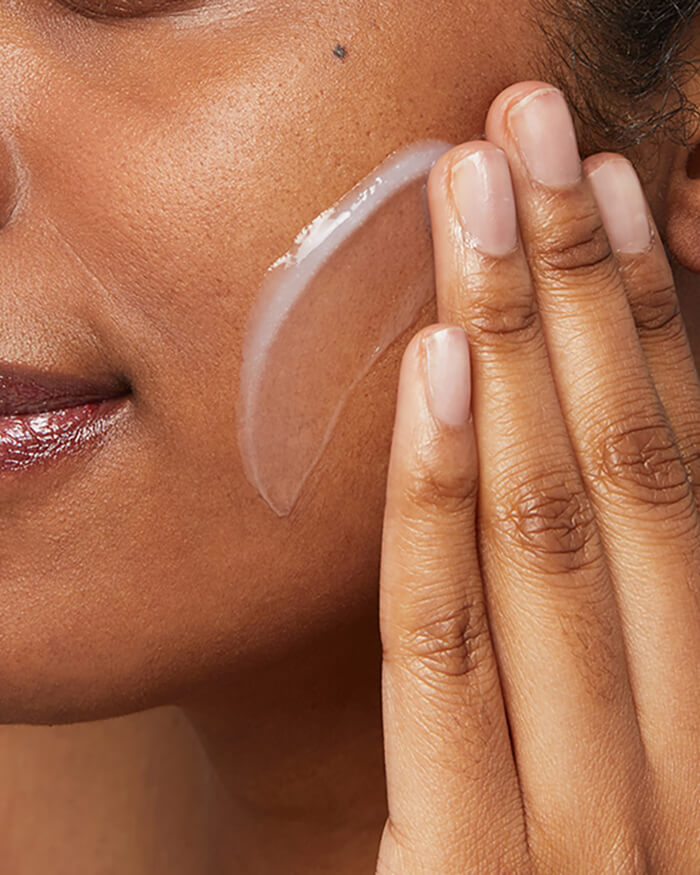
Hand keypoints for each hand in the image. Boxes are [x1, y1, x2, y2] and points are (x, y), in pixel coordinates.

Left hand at [375, 81, 699, 872]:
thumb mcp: (638, 744)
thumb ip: (630, 612)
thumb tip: (599, 433)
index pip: (685, 461)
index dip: (654, 311)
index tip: (609, 188)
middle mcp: (687, 740)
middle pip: (624, 462)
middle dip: (580, 282)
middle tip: (534, 132)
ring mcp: (587, 809)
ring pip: (546, 526)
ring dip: (517, 343)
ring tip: (482, 198)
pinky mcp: (463, 864)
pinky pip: (444, 650)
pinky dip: (439, 499)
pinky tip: (437, 367)